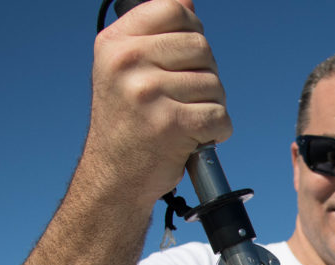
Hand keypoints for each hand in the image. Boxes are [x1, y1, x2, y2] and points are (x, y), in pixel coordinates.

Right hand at [87, 0, 232, 203]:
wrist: (114, 177)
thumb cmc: (127, 124)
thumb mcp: (125, 71)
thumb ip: (155, 35)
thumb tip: (188, 2)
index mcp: (115, 43)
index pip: (174, 9)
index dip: (192, 32)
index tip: (185, 58)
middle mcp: (127, 63)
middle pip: (201, 47)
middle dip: (205, 75)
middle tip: (185, 99)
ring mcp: (148, 93)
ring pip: (214, 84)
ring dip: (211, 106)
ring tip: (186, 121)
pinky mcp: (170, 124)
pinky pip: (219, 116)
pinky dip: (217, 132)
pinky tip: (196, 138)